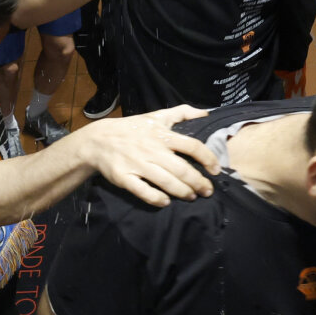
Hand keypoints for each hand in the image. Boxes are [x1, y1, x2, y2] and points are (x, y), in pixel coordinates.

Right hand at [74, 105, 219, 205]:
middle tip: (207, 191)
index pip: (192, 146)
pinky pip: (144, 192)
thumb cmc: (132, 128)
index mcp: (162, 134)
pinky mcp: (125, 178)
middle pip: (182, 169)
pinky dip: (158, 199)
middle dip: (199, 183)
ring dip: (183, 192)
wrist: (99, 140)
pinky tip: (166, 202)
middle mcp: (152, 149)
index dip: (208, 159)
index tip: (216, 170)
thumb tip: (206, 113)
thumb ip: (182, 113)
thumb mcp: (156, 116)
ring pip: (167, 182)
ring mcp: (138, 164)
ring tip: (192, 197)